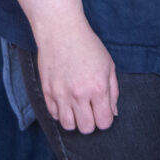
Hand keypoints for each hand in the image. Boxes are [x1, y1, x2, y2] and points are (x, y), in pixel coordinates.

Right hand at [32, 12, 118, 133]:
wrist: (61, 31)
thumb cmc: (88, 46)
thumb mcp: (108, 66)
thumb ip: (113, 92)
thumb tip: (113, 113)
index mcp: (98, 88)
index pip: (104, 122)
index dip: (105, 120)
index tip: (103, 112)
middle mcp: (79, 94)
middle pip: (86, 128)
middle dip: (91, 123)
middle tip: (90, 110)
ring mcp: (60, 94)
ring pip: (68, 125)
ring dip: (74, 121)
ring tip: (77, 108)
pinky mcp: (47, 91)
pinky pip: (54, 114)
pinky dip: (61, 113)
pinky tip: (66, 101)